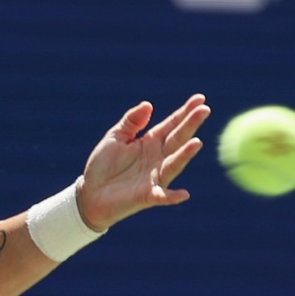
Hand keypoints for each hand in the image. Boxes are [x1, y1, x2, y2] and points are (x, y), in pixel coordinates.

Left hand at [77, 94, 210, 229]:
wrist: (90, 193)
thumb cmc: (104, 165)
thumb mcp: (115, 137)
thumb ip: (131, 122)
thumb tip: (148, 104)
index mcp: (150, 142)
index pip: (172, 124)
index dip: (185, 112)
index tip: (200, 99)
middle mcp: (158, 158)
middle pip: (177, 139)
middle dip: (190, 125)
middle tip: (205, 110)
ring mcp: (155, 177)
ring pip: (173, 164)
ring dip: (185, 155)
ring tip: (196, 142)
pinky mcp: (147, 195)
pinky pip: (162, 196)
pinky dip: (172, 196)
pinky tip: (183, 194)